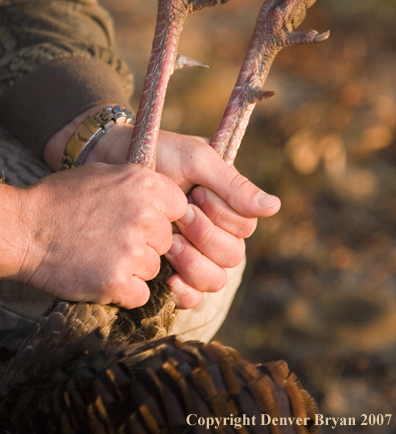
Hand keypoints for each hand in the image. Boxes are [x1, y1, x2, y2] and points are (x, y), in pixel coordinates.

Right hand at [6, 163, 186, 308]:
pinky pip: (140, 294)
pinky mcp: (117, 280)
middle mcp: (145, 215)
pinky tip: (102, 275)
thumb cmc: (61, 199)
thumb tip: (164, 198)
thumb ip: (139, 185)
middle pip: (167, 241)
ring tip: (103, 255)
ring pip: (154, 268)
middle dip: (147, 244)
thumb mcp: (104, 175)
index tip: (146, 222)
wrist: (25, 229)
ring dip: (134, 268)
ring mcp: (132, 250)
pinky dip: (124, 291)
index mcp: (145, 184)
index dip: (163, 218)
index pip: (180, 208)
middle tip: (116, 240)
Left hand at [155, 131, 280, 307]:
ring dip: (193, 262)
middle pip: (233, 256)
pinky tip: (169, 277)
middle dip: (204, 235)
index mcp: (227, 206)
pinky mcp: (172, 271)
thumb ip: (233, 185)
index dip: (222, 215)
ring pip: (216, 279)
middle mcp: (216, 233)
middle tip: (180, 214)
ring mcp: (195, 254)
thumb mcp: (196, 160)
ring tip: (169, 241)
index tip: (197, 193)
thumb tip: (275, 207)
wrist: (114, 163)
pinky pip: (193, 297)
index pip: (245, 228)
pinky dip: (185, 292)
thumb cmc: (158, 155)